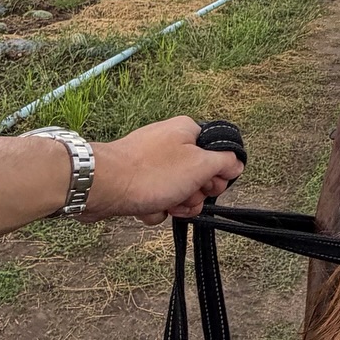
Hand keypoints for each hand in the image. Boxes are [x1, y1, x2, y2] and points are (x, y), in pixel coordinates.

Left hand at [82, 116, 242, 223]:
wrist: (103, 186)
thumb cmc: (150, 173)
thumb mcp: (200, 165)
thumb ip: (225, 163)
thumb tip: (236, 164)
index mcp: (187, 131)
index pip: (217, 154)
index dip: (216, 176)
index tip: (208, 185)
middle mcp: (169, 142)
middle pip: (198, 176)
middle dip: (193, 195)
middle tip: (182, 196)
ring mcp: (151, 161)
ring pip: (177, 191)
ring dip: (174, 205)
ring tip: (162, 204)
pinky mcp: (136, 179)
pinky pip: (156, 198)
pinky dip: (154, 208)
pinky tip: (145, 207)